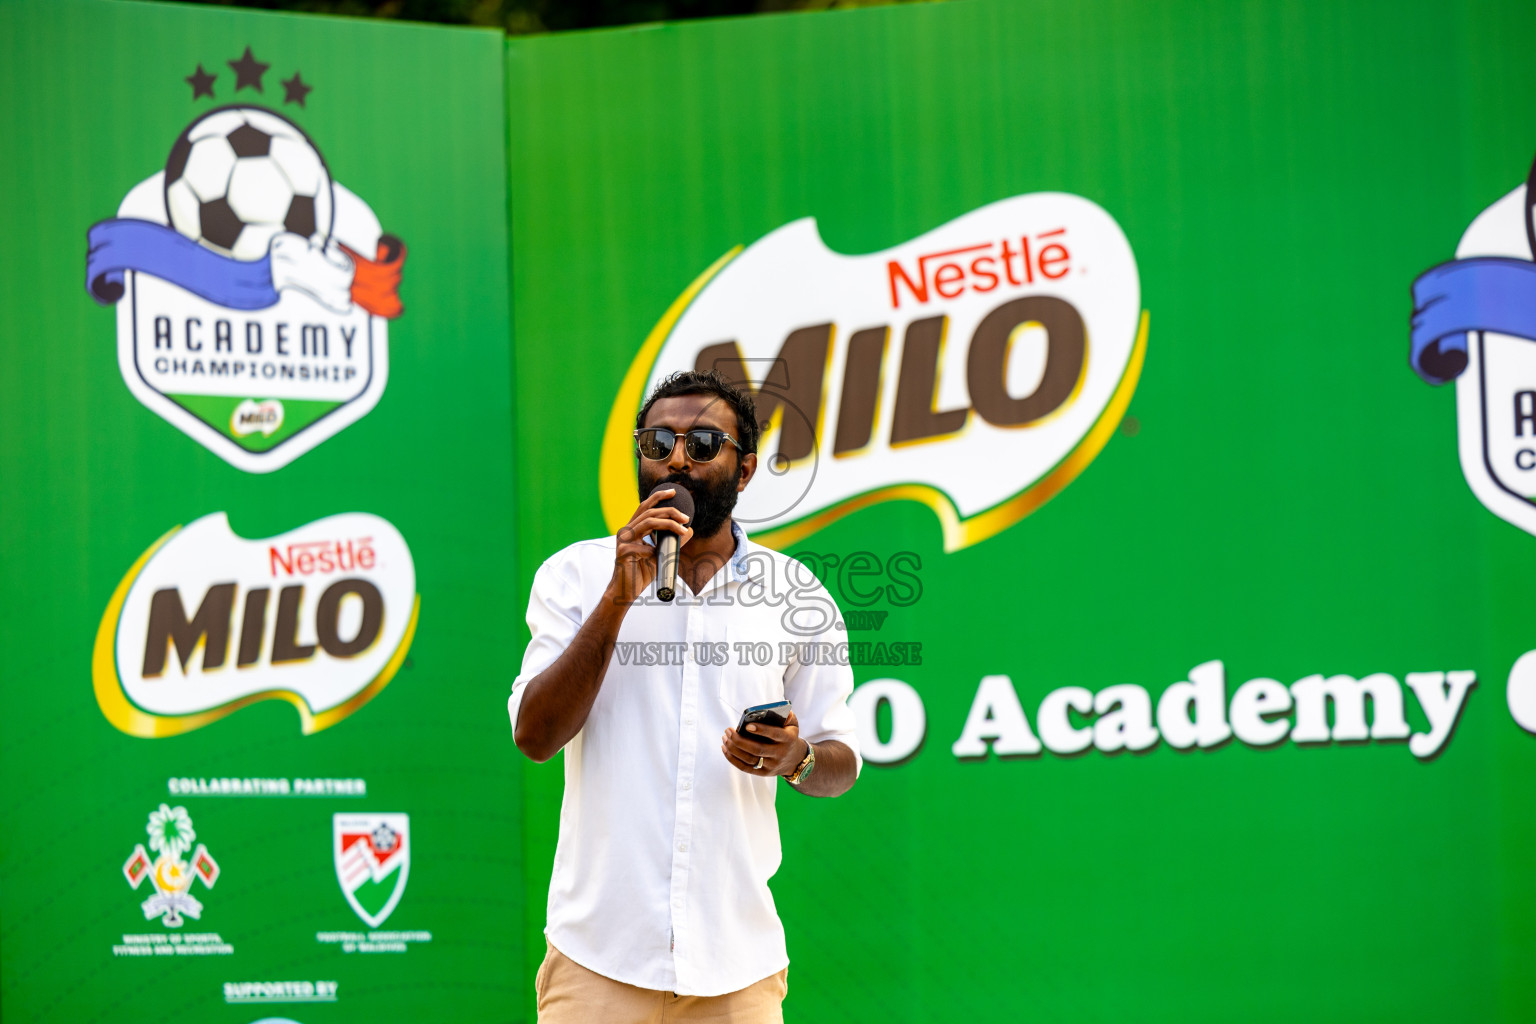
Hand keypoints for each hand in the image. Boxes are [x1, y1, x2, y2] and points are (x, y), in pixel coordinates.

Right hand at [610, 487, 692, 605]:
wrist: (626, 592)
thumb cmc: (641, 573)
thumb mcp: (660, 554)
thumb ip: (672, 542)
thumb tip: (689, 530)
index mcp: (632, 529)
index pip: (644, 507)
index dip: (658, 497)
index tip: (674, 492)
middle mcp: (626, 531)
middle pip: (649, 511)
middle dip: (670, 510)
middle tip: (686, 518)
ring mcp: (623, 540)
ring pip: (648, 522)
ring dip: (669, 524)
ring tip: (683, 528)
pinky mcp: (623, 551)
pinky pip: (645, 547)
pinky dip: (656, 551)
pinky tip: (656, 559)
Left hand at [722, 709, 807, 776]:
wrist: (795, 759)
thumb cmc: (789, 736)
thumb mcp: (793, 725)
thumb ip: (786, 716)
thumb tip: (774, 709)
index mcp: (788, 739)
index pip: (774, 734)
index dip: (761, 730)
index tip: (747, 725)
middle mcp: (780, 754)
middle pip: (757, 749)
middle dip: (740, 740)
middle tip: (728, 730)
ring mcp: (772, 765)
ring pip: (749, 759)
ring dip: (734, 749)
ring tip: (725, 738)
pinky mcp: (764, 773)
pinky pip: (745, 768)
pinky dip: (733, 759)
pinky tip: (725, 749)